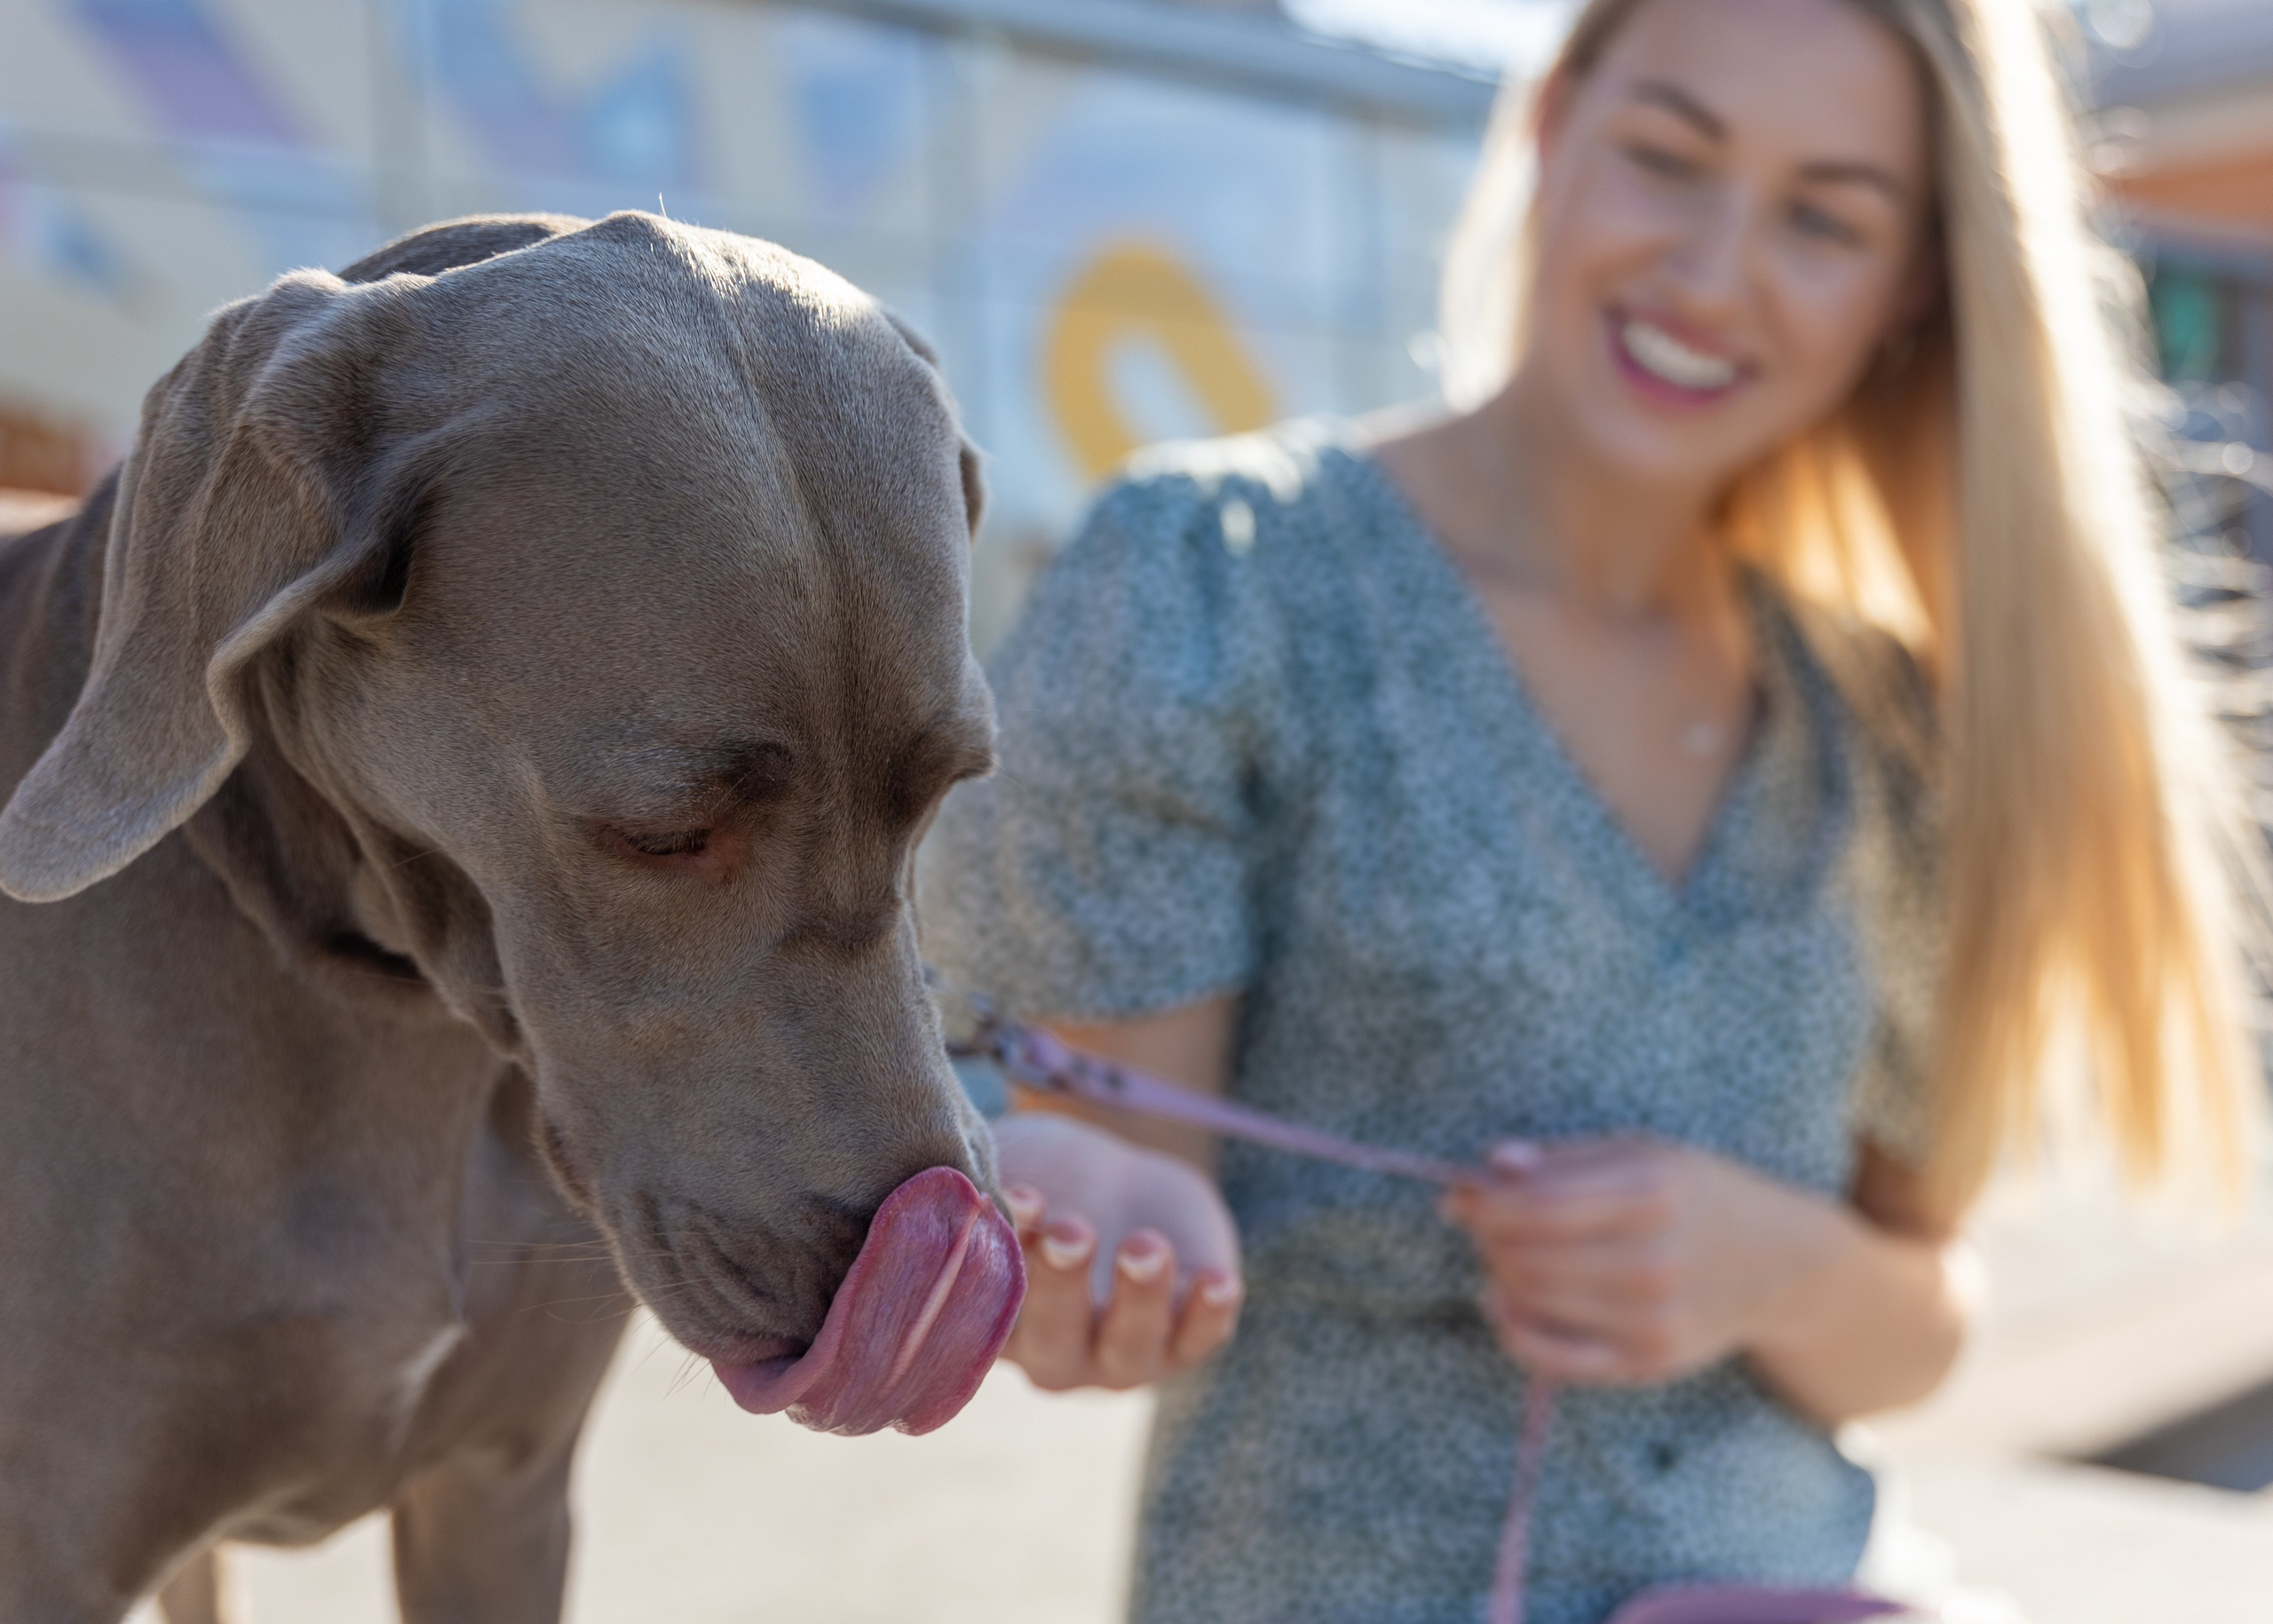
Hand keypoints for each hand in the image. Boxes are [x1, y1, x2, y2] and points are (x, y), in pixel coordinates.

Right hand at [990, 1111, 1243, 1391]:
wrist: (1114, 1183)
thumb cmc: (1042, 1178)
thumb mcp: (1009, 1171)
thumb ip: (979, 1185)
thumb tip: (962, 1183)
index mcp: (993, 1323)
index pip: (984, 1311)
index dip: (997, 1264)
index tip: (1018, 1199)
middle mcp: (1055, 1357)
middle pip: (1055, 1342)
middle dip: (1063, 1286)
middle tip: (1071, 1230)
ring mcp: (1121, 1355)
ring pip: (1131, 1348)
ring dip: (1138, 1298)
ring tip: (1144, 1246)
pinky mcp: (1185, 1336)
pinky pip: (1199, 1339)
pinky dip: (1208, 1314)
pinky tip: (1217, 1279)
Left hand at [1440, 1136, 1846, 1386]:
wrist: (1783, 1265)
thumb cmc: (1698, 1194)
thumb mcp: (1644, 1152)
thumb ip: (1564, 1158)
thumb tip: (1490, 1164)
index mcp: (1653, 1192)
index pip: (1536, 1204)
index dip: (1482, 1201)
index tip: (1458, 1194)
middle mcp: (1654, 1260)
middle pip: (1526, 1255)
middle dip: (1487, 1236)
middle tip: (1480, 1221)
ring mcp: (1652, 1318)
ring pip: (1532, 1300)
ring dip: (1498, 1273)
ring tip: (1503, 1251)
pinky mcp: (1647, 1362)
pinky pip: (1555, 1360)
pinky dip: (1514, 1331)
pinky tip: (1503, 1302)